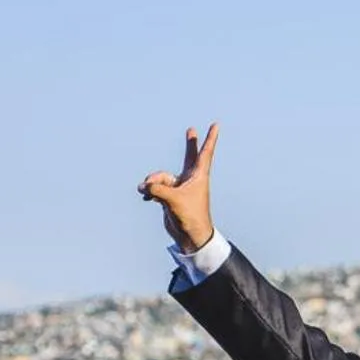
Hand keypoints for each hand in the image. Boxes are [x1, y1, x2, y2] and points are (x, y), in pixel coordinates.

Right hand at [138, 124, 218, 252]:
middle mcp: (190, 179)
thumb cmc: (190, 216)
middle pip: (188, 156)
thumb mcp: (173, 199)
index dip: (210, 138)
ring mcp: (180, 187)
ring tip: (146, 191)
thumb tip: (144, 186)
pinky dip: (150, 190)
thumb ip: (157, 189)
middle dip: (189, 143)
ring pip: (161, 176)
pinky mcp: (170, 196)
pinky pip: (156, 187)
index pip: (205, 152)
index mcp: (199, 176)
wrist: (190, 234)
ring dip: (152, 182)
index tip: (215, 125)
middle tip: (191, 129)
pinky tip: (146, 196)